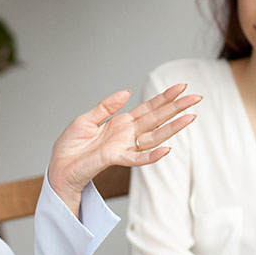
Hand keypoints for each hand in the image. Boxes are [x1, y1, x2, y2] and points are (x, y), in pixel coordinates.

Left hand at [47, 83, 200, 206]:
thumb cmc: (70, 147)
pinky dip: (152, 155)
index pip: (148, 108)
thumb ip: (106, 107)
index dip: (164, 98)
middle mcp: (127, 135)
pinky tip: (167, 149)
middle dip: (176, 108)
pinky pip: (138, 158)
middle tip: (196, 97)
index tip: (181, 87)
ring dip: (173, 128)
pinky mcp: (115, 158)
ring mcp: (124, 147)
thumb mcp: (86, 119)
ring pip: (154, 136)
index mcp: (121, 123)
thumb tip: (126, 92)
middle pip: (157, 119)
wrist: (59, 167)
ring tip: (191, 117)